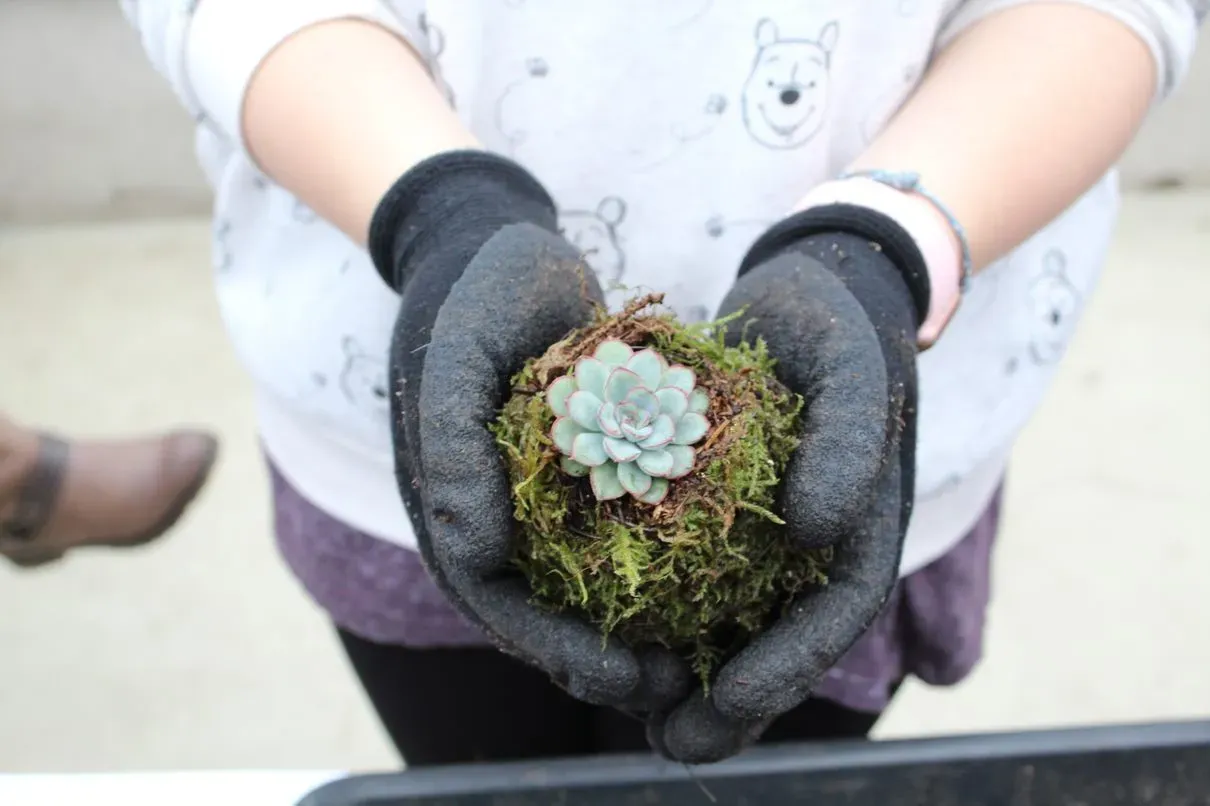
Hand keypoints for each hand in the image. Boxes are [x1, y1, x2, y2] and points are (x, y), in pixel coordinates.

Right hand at [369, 151, 691, 713]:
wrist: (497, 247)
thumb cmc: (474, 295)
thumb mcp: (455, 355)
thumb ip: (450, 450)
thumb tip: (472, 556)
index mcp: (450, 500)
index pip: (491, 597)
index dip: (551, 646)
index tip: (619, 676)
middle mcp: (490, 510)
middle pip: (539, 607)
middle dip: (599, 657)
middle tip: (669, 689)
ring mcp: (533, 493)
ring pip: (579, 582)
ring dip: (628, 629)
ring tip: (693, 664)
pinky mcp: (579, 468)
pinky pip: (612, 530)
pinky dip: (651, 566)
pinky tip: (709, 589)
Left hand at [650, 204, 930, 762]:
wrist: (814, 292)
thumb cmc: (839, 328)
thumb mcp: (853, 369)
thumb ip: (849, 441)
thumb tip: (818, 531)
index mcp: (863, 525)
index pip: (835, 613)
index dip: (789, 665)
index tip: (732, 699)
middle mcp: (818, 545)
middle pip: (783, 642)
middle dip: (734, 706)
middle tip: (675, 744)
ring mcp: (773, 536)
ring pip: (736, 625)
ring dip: (694, 680)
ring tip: (640, 721)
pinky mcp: (727, 514)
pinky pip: (696, 577)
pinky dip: (663, 617)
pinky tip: (612, 642)